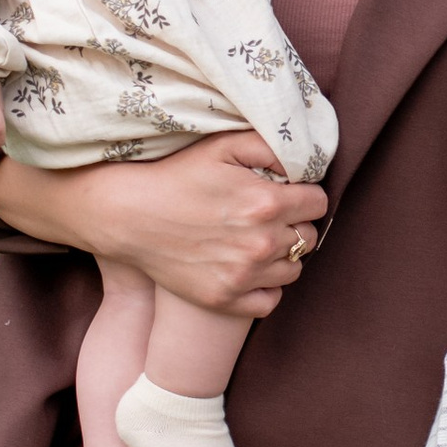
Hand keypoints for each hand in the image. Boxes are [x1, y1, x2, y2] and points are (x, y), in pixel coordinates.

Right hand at [0, 129, 329, 320]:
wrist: (128, 215)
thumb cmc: (176, 175)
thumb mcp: (223, 145)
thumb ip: (271, 146)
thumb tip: (305, 161)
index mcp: (266, 203)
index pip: (318, 203)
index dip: (305, 194)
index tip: (287, 192)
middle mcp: (260, 243)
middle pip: (308, 237)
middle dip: (294, 223)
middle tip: (269, 215)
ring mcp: (243, 275)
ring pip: (294, 270)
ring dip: (283, 255)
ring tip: (259, 240)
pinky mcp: (225, 298)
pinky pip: (270, 301)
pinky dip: (266, 287)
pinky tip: (250, 268)